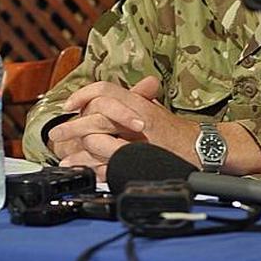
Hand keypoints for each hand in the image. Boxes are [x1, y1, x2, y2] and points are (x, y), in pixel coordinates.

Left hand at [53, 76, 260, 176]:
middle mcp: (138, 116)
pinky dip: (94, 167)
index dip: (83, 94)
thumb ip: (132, 103)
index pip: (104, 90)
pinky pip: (112, 163)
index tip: (68, 106)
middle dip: (72, 126)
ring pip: (100, 138)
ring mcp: (140, 138)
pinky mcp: (142, 158)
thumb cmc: (179, 131)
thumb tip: (104, 101)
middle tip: (55, 135)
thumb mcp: (153, 110)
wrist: (205, 147)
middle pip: (97, 115)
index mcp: (138, 102)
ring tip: (64, 157)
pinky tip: (83, 170)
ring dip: (78, 148)